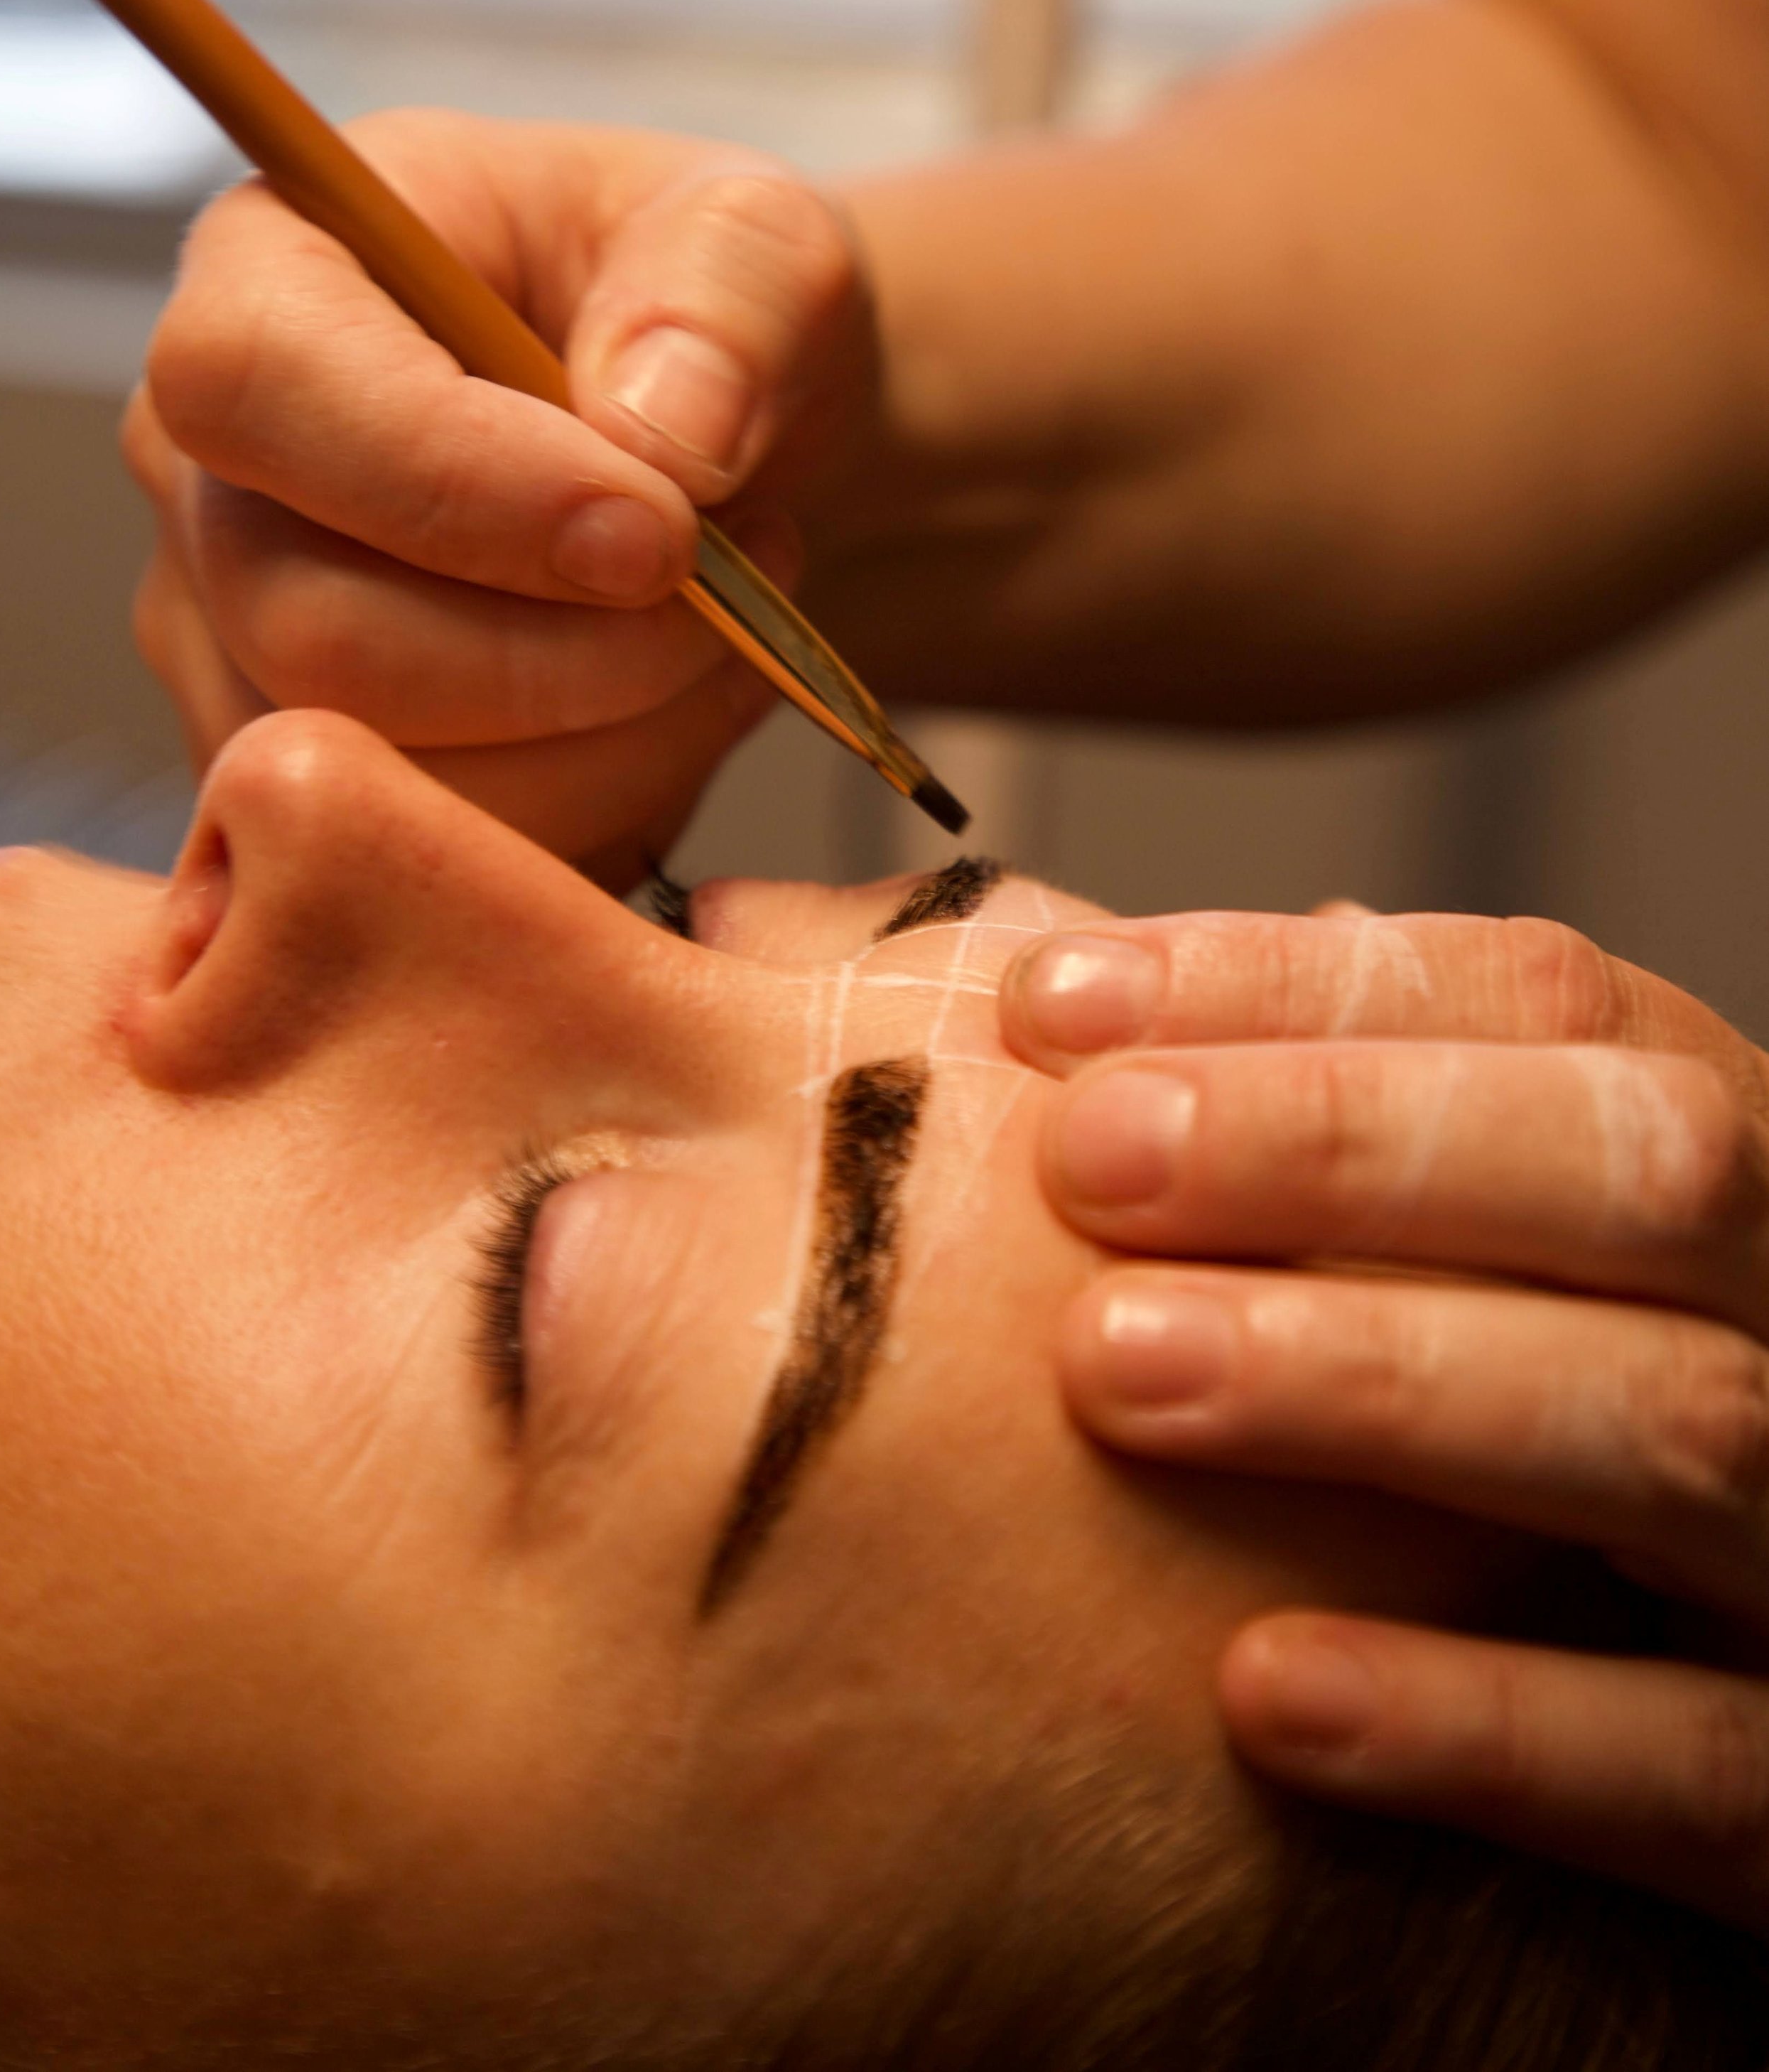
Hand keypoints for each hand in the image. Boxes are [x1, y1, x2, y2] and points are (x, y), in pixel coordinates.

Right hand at [125, 110, 875, 883]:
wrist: (720, 450)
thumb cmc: (705, 314)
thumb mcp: (760, 238)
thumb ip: (727, 294)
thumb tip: (661, 437)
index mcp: (269, 266)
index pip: (254, 385)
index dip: (451, 482)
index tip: (657, 534)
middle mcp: (205, 471)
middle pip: (307, 628)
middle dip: (565, 654)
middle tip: (739, 589)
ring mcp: (230, 645)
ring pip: (378, 774)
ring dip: (607, 741)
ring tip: (733, 633)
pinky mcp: (310, 773)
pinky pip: (437, 854)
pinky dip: (604, 807)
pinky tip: (686, 708)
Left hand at [1002, 908, 1768, 1930]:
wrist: (1711, 1698)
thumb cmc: (1529, 1413)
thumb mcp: (1488, 1251)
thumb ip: (1347, 1127)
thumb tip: (1099, 1012)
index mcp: (1731, 1154)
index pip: (1550, 1002)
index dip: (1298, 988)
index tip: (1051, 1007)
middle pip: (1640, 1166)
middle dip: (1343, 1142)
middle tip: (1083, 1158)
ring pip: (1673, 1426)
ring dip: (1378, 1382)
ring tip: (1115, 1368)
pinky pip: (1694, 1765)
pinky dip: (1478, 1721)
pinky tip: (1259, 1686)